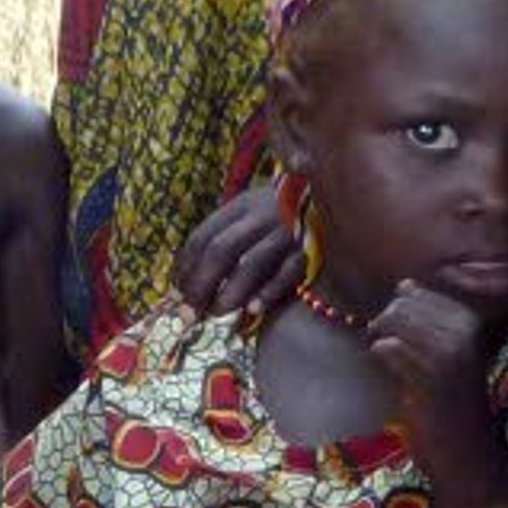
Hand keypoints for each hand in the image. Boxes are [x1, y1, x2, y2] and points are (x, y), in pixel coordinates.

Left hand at [176, 183, 300, 318]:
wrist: (330, 195)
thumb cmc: (280, 211)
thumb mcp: (250, 212)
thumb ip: (223, 236)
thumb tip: (187, 277)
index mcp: (241, 206)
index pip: (203, 236)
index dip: (186, 266)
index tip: (177, 290)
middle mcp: (261, 217)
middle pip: (222, 250)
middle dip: (201, 283)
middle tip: (190, 310)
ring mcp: (286, 233)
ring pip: (252, 263)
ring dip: (230, 292)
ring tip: (216, 312)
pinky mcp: (309, 251)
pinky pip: (286, 274)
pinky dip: (268, 292)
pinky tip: (253, 309)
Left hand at [362, 281, 497, 469]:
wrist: (464, 448)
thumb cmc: (452, 400)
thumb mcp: (449, 352)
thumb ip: (428, 317)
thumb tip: (404, 284)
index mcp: (470, 321)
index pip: (421, 293)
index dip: (400, 307)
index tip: (396, 330)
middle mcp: (463, 333)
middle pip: (404, 304)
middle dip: (386, 319)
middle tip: (381, 339)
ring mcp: (447, 353)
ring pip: (395, 321)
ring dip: (381, 334)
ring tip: (382, 351)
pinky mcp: (428, 375)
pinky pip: (390, 348)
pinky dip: (381, 354)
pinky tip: (387, 365)